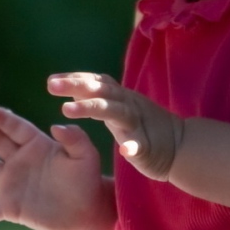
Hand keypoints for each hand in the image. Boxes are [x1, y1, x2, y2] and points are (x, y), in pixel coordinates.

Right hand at [0, 105, 114, 229]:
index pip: (17, 128)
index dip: (4, 120)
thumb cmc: (86, 181)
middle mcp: (19, 161)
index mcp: (37, 145)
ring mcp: (11, 183)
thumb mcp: (86, 156)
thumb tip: (56, 126)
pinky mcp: (9, 207)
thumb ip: (75, 138)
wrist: (84, 212)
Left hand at [48, 72, 183, 180]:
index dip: (74, 78)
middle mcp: (127, 105)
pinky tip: (123, 151)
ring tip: (67, 109)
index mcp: (119, 97)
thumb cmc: (141, 126)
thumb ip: (96, 97)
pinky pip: (139, 146)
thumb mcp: (117, 108)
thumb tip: (69, 86)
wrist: (179, 146)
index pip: (96, 81)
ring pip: (114, 111)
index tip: (52, 80)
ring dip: (91, 107)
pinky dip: (132, 147)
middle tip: (50, 85)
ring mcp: (138, 125)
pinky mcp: (148, 147)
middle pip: (101, 90)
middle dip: (76, 86)